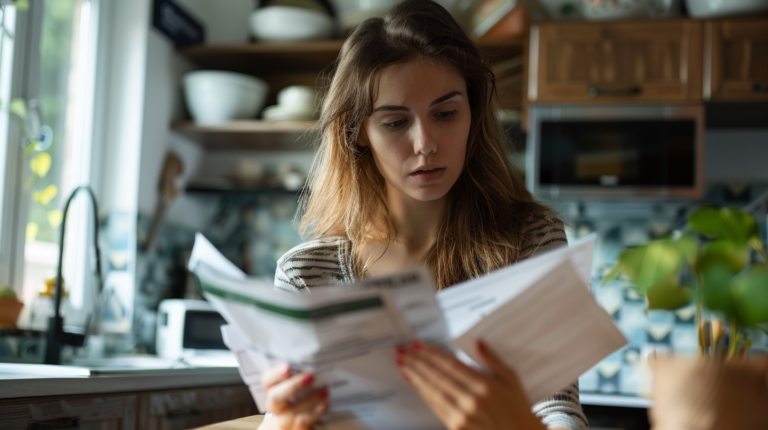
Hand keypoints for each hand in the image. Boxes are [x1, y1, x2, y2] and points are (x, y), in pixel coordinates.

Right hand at [260, 363, 328, 429]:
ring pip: (291, 413)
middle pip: (276, 397)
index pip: (267, 381)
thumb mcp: (297, 383)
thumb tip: (314, 361)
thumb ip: (300, 373)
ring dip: (309, 400)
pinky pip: (304, 423)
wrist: (298, 421)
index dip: (275, 374)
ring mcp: (284, 420)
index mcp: (273, 390)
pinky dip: (316, 413)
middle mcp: (275, 406)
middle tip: (311, 376)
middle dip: (293, 386)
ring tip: (324, 391)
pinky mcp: (297, 429)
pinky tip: (325, 404)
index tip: (288, 367)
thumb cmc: (300, 396)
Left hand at [396, 340, 545, 429]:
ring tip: (402, 364)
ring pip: (432, 391)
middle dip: (417, 362)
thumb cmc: (517, 409)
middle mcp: (471, 401)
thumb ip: (493, 360)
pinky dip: (423, 393)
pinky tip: (415, 383)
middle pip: (437, 376)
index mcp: (485, 386)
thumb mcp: (511, 380)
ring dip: (415, 376)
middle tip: (401, 350)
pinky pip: (435, 406)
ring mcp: (462, 416)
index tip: (416, 344)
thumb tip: (477, 342)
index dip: (431, 353)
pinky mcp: (456, 427)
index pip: (451, 364)